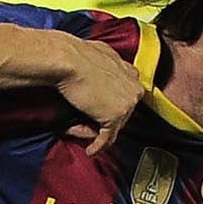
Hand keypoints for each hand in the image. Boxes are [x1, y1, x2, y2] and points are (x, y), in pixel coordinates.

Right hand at [56, 36, 143, 156]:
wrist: (68, 60)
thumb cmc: (78, 55)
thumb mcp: (103, 53)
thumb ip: (111, 64)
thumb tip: (106, 68)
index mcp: (133, 74)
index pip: (124, 97)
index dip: (108, 105)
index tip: (95, 112)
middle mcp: (134, 89)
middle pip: (120, 114)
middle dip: (99, 119)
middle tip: (79, 120)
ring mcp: (127, 104)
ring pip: (112, 127)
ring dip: (92, 130)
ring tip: (73, 126)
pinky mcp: (115, 117)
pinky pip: (107, 138)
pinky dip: (98, 147)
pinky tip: (90, 150)